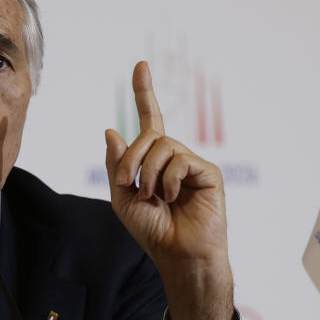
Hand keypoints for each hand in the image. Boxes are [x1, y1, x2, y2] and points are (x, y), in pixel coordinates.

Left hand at [104, 62, 233, 319]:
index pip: (150, 119)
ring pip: (162, 146)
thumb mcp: (122, 197)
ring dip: (148, 173)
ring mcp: (192, 163)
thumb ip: (117, 165)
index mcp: (154, 160)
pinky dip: (168, 181)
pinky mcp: (208, 173)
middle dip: (132, 159)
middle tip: (130, 184)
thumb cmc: (152, 230)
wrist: (177, 254)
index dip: (144, 92)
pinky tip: (173, 199)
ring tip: (154, 196)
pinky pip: (179, 161)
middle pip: (149, 135)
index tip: (141, 65)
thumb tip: (111, 129)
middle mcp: (174, 156)